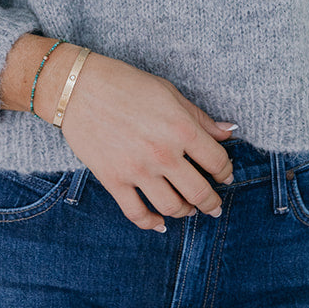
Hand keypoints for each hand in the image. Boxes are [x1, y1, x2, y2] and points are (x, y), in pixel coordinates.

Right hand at [46, 49, 237, 230]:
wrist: (78, 88)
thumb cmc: (126, 84)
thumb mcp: (169, 93)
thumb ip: (200, 117)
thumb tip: (229, 131)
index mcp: (181, 127)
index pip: (217, 161)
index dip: (226, 172)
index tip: (225, 175)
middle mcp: (163, 153)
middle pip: (199, 192)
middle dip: (212, 203)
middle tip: (214, 206)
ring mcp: (138, 170)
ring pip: (172, 207)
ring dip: (186, 212)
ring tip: (189, 210)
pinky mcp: (114, 181)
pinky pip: (137, 214)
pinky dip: (152, 224)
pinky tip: (160, 223)